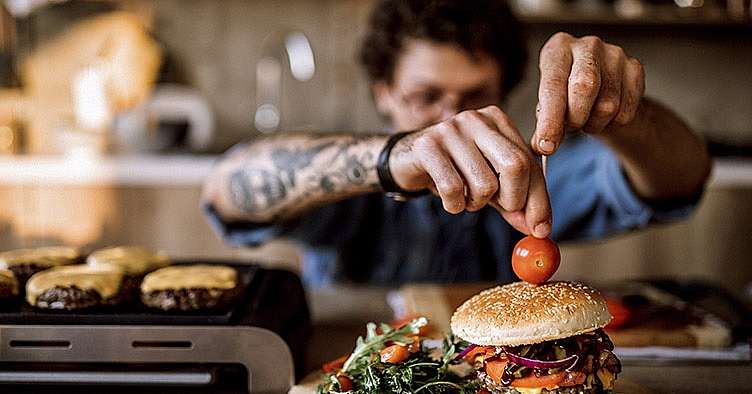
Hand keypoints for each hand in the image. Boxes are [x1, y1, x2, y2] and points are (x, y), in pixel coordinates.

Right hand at [389, 106, 551, 237]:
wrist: (406, 161)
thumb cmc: (453, 170)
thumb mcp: (489, 183)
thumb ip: (514, 201)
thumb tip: (539, 228)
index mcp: (497, 120)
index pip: (529, 162)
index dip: (539, 199)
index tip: (541, 229)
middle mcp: (476, 119)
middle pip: (515, 166)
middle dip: (513, 200)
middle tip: (502, 210)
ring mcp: (451, 129)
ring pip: (485, 184)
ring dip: (477, 203)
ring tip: (465, 197)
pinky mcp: (428, 145)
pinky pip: (453, 189)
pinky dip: (455, 205)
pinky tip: (449, 200)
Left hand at [532, 32, 645, 154]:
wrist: (599, 90)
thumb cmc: (567, 96)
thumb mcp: (548, 105)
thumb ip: (544, 123)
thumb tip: (543, 145)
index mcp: (558, 49)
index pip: (553, 85)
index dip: (549, 119)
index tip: (546, 145)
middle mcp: (587, 46)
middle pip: (585, 87)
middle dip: (575, 118)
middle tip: (570, 128)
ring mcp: (615, 55)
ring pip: (607, 104)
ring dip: (593, 124)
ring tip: (586, 120)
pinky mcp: (635, 69)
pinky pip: (625, 112)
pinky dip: (612, 124)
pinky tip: (604, 117)